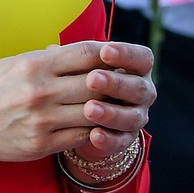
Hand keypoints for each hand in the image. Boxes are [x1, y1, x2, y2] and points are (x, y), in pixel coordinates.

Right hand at [0, 40, 150, 164]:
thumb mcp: (9, 64)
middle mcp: (40, 91)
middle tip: (126, 81)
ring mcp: (43, 119)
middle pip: (98, 82)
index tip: (119, 55)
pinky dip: (95, 129)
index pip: (86, 53)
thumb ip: (44, 59)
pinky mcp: (42, 143)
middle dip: (115, 81)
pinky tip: (99, 125)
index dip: (110, 53)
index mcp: (32, 65)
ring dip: (110, 108)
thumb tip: (74, 52)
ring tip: (118, 104)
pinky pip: (82, 135)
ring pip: (95, 111)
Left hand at [64, 41, 155, 159]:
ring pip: (131, 117)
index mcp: (134, 68)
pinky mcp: (124, 139)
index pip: (141, 58)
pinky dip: (109, 139)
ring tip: (89, 109)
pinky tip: (94, 135)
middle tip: (92, 80)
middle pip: (138, 88)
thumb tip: (52, 50)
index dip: (126, 54)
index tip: (105, 51)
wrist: (76, 116)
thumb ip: (75, 58)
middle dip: (115, 83)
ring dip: (111, 113)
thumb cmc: (77, 80)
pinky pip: (120, 141)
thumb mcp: (75, 66)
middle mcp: (140, 92)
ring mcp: (135, 117)